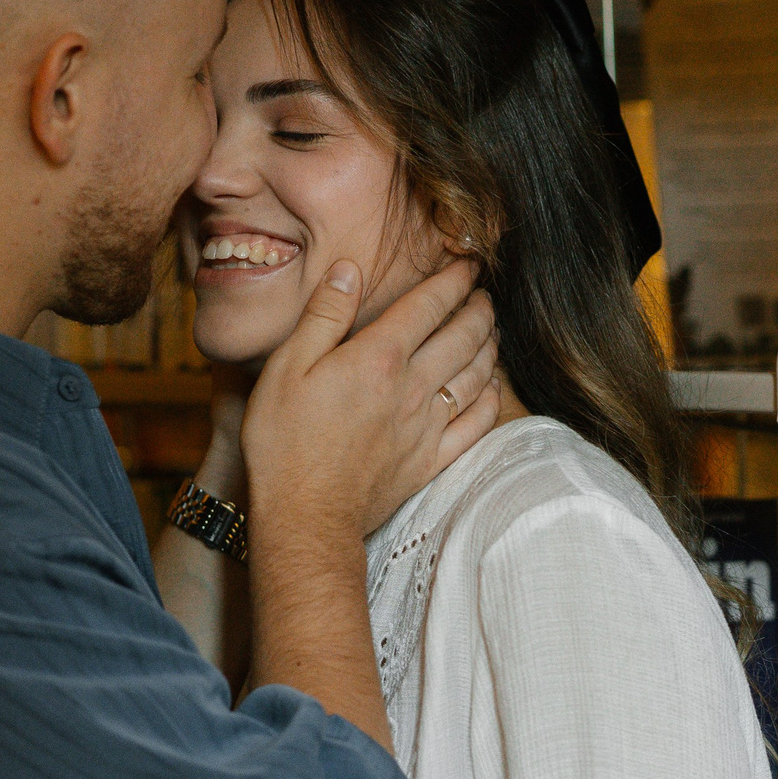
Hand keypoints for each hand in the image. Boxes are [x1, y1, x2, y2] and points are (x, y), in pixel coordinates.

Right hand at [243, 257, 499, 544]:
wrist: (305, 516)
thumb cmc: (284, 442)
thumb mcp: (287, 368)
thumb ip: (323, 316)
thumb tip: (349, 270)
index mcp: (379, 357)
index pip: (429, 304)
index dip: (454, 278)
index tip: (469, 262)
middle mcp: (413, 387)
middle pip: (463, 336)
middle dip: (479, 307)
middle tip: (484, 293)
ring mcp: (427, 426)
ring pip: (477, 375)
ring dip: (489, 346)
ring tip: (492, 329)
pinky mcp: (431, 460)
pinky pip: (476, 425)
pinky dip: (491, 400)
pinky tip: (492, 387)